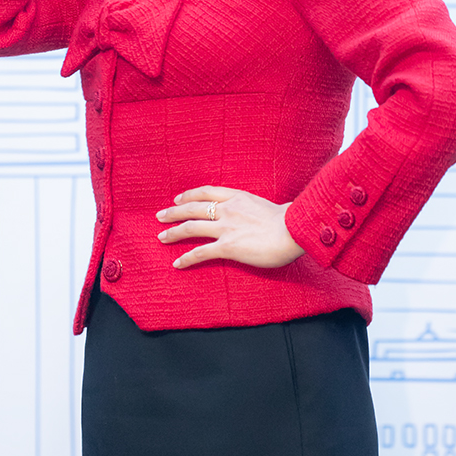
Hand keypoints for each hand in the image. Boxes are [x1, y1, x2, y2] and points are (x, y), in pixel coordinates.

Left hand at [156, 186, 305, 269]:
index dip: (190, 194)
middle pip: (193, 207)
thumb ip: (255, 210)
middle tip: (160, 215)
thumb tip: (256, 217)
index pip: (207, 192)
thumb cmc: (290, 221)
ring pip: (192, 227)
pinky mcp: (228, 246)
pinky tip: (177, 263)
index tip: (178, 198)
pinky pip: (201, 252)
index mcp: (238, 197)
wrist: (294, 230)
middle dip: (174, 212)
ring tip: (161, 237)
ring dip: (174, 232)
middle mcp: (228, 209)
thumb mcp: (269, 207)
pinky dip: (187, 258)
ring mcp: (226, 227)